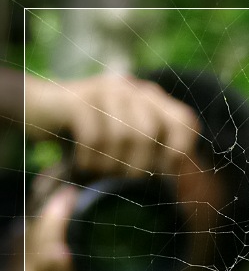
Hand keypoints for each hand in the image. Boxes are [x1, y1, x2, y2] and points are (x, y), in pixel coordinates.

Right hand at [25, 73, 200, 176]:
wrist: (40, 109)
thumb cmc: (91, 135)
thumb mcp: (127, 143)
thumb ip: (155, 153)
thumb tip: (181, 181)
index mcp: (152, 99)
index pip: (185, 121)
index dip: (180, 149)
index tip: (165, 170)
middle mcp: (133, 89)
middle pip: (151, 131)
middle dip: (139, 164)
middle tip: (124, 177)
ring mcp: (105, 90)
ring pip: (123, 135)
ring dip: (112, 164)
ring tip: (101, 171)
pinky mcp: (78, 99)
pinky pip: (94, 137)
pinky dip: (90, 160)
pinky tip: (84, 165)